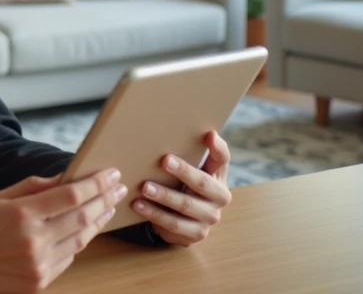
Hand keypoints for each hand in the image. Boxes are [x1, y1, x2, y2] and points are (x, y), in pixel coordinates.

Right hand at [0, 168, 128, 292]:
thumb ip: (35, 187)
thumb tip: (66, 178)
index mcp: (22, 214)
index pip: (72, 195)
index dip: (96, 183)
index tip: (111, 173)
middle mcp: (33, 241)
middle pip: (83, 217)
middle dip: (105, 199)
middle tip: (119, 187)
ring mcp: (38, 266)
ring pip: (81, 239)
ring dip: (98, 221)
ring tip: (108, 206)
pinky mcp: (39, 283)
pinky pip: (69, 259)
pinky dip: (80, 241)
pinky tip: (87, 228)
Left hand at [131, 130, 231, 246]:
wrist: (185, 218)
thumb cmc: (184, 184)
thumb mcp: (189, 168)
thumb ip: (187, 151)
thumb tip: (165, 127)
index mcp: (219, 175)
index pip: (223, 159)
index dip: (218, 148)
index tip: (209, 134)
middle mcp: (220, 197)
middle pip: (203, 184)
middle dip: (183, 172)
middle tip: (164, 160)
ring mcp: (209, 218)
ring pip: (186, 207)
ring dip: (164, 197)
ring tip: (144, 188)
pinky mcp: (196, 234)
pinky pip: (174, 225)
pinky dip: (155, 215)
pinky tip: (139, 206)